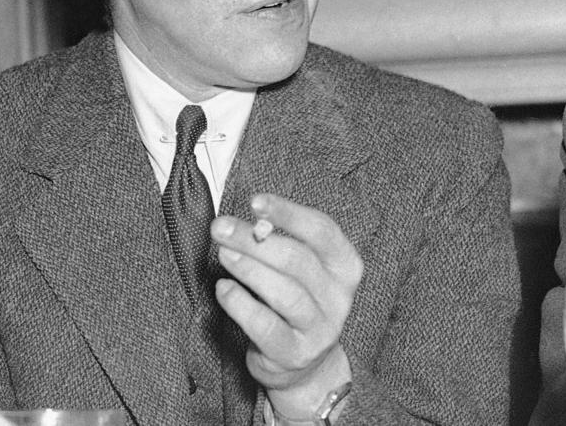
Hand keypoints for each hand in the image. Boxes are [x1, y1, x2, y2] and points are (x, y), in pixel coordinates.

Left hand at [211, 193, 361, 419]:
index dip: (287, 213)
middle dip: (254, 240)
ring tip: (223, 254)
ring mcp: (321, 329)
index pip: (322, 231)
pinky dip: (241, 304)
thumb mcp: (297, 269)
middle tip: (221, 228)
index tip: (255, 202)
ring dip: (249, 268)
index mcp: (344, 266)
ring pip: (285, 293)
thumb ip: (276, 243)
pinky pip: (266, 326)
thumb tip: (239, 223)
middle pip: (297, 260)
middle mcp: (339, 297)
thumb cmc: (294, 299)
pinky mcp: (296, 353)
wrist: (302, 364)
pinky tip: (224, 288)